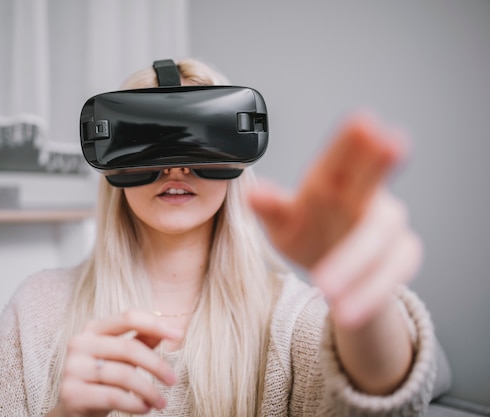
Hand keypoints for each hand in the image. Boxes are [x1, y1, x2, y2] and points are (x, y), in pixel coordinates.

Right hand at [57, 310, 182, 416]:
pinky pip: (113, 396)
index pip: (128, 317)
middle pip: (129, 348)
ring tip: (160, 402)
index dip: (155, 324)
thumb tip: (171, 328)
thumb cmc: (104, 380)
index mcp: (93, 328)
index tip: (178, 335)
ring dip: (149, 390)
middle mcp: (80, 343)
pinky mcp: (71, 392)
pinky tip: (144, 408)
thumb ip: (142, 340)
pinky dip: (134, 403)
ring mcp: (73, 367)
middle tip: (173, 380)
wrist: (76, 410)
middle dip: (157, 365)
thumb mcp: (123, 357)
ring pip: (123, 374)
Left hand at [249, 113, 421, 327]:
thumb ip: (272, 208)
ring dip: (356, 259)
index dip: (352, 142)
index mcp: (331, 182)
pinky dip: (370, 290)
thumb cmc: (308, 233)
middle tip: (391, 142)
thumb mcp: (283, 222)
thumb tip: (251, 194)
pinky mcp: (401, 255)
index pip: (341, 158)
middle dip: (380, 162)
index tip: (363, 122)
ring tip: (325, 287)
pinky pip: (392, 271)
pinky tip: (348, 308)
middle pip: (374, 179)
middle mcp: (363, 197)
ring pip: (381, 234)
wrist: (334, 274)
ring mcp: (386, 225)